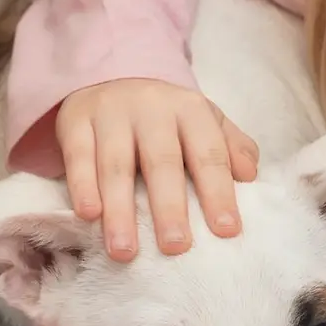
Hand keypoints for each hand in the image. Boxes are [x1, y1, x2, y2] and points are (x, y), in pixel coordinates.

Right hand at [54, 78, 258, 260]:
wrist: (111, 74)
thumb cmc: (165, 114)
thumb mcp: (203, 120)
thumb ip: (230, 146)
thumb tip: (250, 176)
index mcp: (190, 109)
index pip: (208, 153)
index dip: (218, 192)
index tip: (226, 231)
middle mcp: (151, 107)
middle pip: (162, 161)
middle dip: (169, 207)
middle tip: (176, 247)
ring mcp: (110, 112)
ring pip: (116, 164)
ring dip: (120, 210)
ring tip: (124, 251)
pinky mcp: (75, 120)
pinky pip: (78, 156)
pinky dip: (82, 186)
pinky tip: (88, 216)